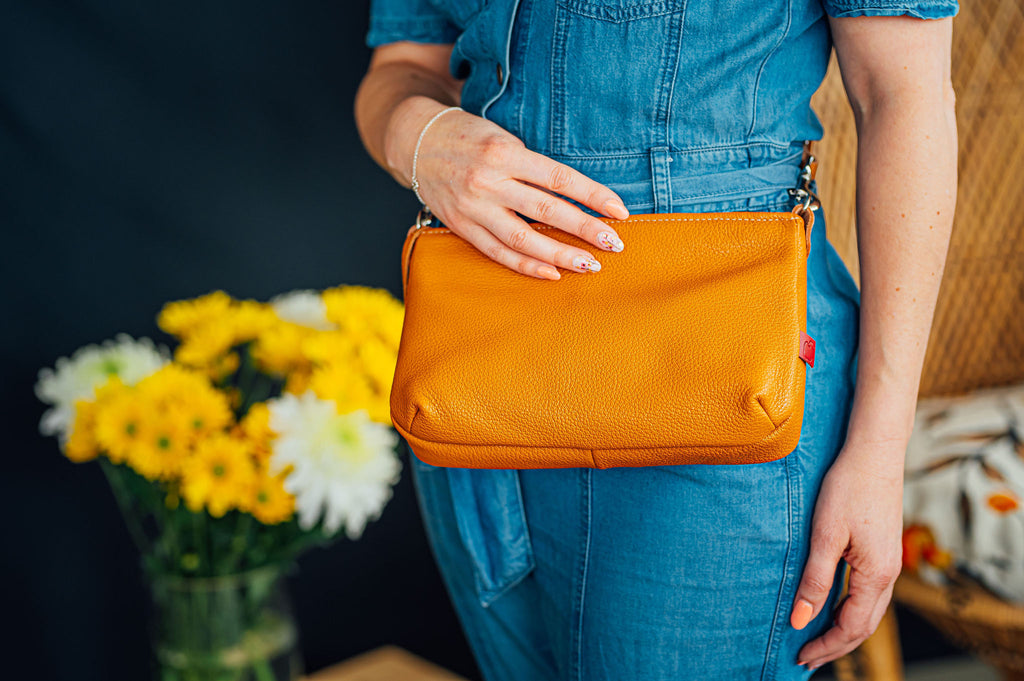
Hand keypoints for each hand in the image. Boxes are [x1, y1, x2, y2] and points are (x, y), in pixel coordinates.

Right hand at [385, 97, 630, 279]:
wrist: (416, 142)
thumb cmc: (469, 136)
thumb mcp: (503, 138)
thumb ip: (533, 166)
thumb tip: (576, 197)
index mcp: (503, 153)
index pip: (558, 178)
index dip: (592, 195)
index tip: (619, 211)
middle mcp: (487, 181)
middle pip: (545, 211)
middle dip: (584, 229)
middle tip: (614, 244)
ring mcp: (472, 207)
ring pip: (523, 239)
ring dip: (560, 255)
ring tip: (590, 265)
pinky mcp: (460, 226)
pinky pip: (497, 252)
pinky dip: (526, 266)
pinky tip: (552, 274)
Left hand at [790, 443, 904, 669]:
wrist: (874, 452)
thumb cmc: (848, 487)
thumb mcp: (826, 535)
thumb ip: (816, 580)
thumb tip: (801, 620)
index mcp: (877, 575)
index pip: (851, 627)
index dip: (826, 645)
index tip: (801, 657)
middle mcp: (889, 573)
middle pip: (864, 625)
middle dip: (836, 645)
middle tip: (806, 658)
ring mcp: (888, 562)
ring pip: (868, 610)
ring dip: (843, 628)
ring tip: (815, 639)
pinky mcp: (882, 550)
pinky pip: (868, 592)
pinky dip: (849, 607)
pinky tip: (830, 606)